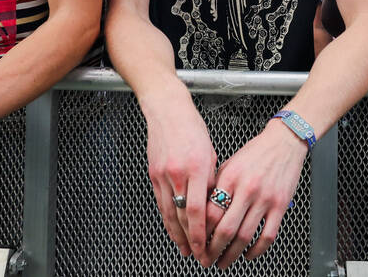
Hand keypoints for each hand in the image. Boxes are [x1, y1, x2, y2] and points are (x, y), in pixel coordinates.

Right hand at [143, 94, 217, 260]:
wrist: (167, 110)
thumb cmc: (192, 127)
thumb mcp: (210, 153)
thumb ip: (211, 180)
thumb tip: (215, 204)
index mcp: (196, 167)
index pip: (198, 211)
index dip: (201, 234)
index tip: (206, 249)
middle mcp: (177, 173)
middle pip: (183, 217)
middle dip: (191, 241)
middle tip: (200, 257)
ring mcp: (162, 175)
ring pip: (169, 213)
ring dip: (177, 235)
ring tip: (185, 250)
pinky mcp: (153, 174)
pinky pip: (161, 203)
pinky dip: (168, 219)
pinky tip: (173, 230)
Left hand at [202, 121, 307, 268]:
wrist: (283, 143)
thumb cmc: (254, 153)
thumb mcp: (228, 164)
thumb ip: (215, 186)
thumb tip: (200, 212)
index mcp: (230, 178)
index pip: (209, 212)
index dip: (200, 233)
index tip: (195, 243)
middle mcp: (246, 189)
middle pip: (225, 229)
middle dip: (212, 250)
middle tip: (205, 260)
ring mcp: (264, 199)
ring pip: (245, 236)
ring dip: (231, 255)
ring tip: (222, 262)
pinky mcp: (280, 206)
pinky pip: (268, 235)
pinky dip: (256, 250)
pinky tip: (248, 255)